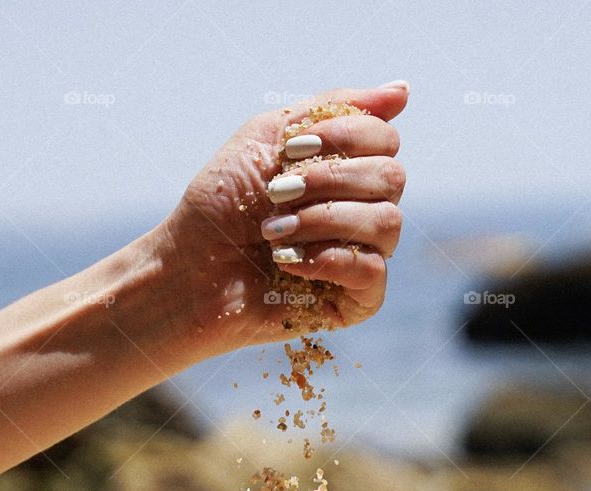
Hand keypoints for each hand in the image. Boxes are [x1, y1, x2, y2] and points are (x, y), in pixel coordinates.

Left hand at [161, 83, 409, 352]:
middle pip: (392, 178)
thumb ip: (333, 108)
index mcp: (346, 170)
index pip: (385, 140)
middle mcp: (363, 210)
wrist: (186, 269)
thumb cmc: (220, 204)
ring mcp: (363, 255)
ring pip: (388, 223)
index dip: (345, 136)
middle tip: (276, 193)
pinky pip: (373, 272)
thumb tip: (404, 89)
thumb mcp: (268, 137)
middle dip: (328, 179)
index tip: (291, 150)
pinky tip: (286, 261)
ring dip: (321, 220)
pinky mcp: (357, 300)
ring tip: (271, 231)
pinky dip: (327, 260)